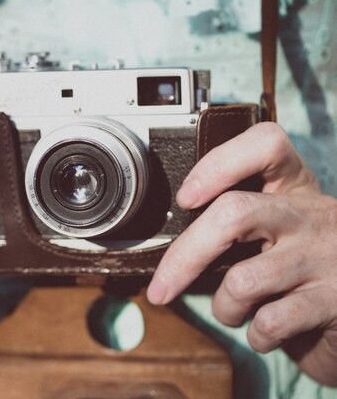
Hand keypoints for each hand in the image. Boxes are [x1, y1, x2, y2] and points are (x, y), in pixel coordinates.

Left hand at [147, 122, 336, 385]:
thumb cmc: (300, 268)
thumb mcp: (276, 230)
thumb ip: (235, 224)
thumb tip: (168, 245)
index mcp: (293, 188)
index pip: (266, 144)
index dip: (218, 163)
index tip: (186, 197)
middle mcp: (311, 214)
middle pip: (233, 213)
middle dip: (184, 257)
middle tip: (161, 288)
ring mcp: (326, 257)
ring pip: (243, 279)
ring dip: (224, 308)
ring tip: (235, 311)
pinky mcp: (334, 301)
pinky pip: (269, 322)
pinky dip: (254, 336)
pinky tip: (264, 332)